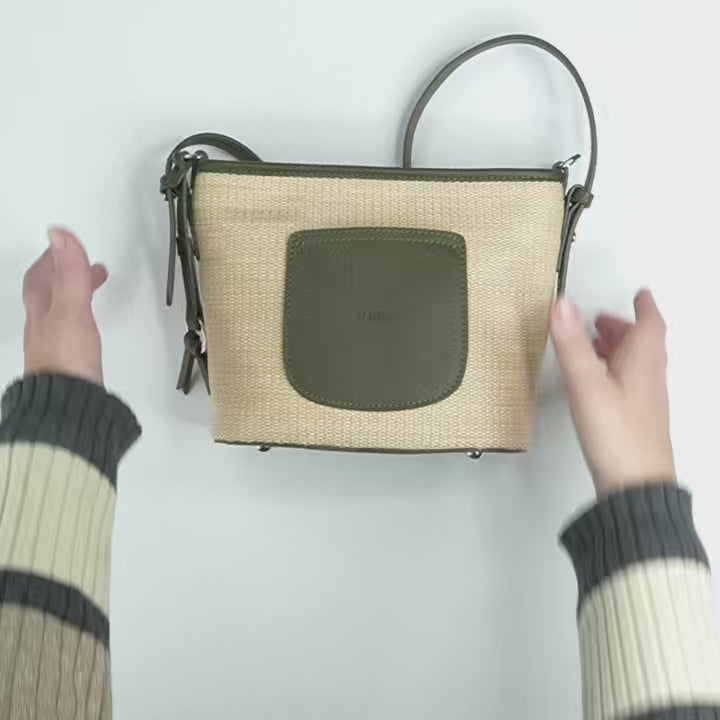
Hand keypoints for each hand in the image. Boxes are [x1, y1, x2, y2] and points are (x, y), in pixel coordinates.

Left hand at [23, 228, 107, 385]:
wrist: (69, 407)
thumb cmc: (66, 362)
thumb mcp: (72, 310)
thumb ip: (71, 274)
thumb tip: (59, 235)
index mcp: (42, 310)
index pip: (44, 274)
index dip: (57, 256)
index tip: (70, 243)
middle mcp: (44, 326)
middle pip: (50, 292)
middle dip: (67, 274)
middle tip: (84, 264)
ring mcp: (56, 345)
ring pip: (61, 312)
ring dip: (75, 296)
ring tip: (91, 290)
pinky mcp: (70, 362)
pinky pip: (72, 331)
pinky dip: (81, 320)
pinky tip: (90, 328)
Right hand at [550, 290, 675, 497]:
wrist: (635, 486)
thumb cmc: (618, 437)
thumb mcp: (586, 384)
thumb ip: (572, 343)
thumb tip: (561, 305)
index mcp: (643, 363)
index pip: (650, 325)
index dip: (644, 307)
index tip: (639, 294)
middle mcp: (650, 379)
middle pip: (643, 344)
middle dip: (624, 328)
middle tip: (604, 320)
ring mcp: (645, 400)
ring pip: (636, 365)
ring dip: (618, 350)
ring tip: (594, 347)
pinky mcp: (636, 419)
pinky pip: (629, 384)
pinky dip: (614, 372)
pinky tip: (597, 384)